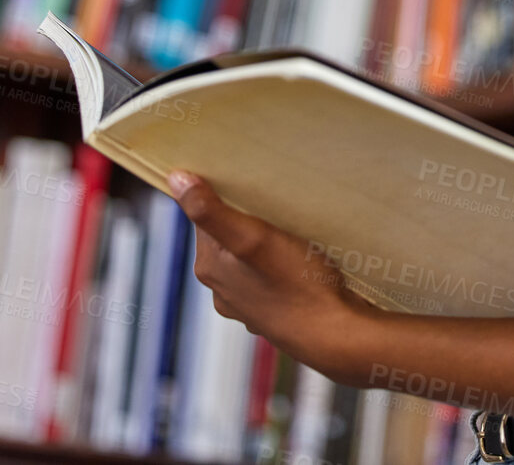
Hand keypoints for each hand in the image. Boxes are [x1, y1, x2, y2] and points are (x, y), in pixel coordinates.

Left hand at [167, 170, 380, 383]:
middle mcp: (222, 288)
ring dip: (265, 240)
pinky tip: (302, 259)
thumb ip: (212, 211)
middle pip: (227, 236)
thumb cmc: (298, 285)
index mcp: (209, 267)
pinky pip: (271, 276)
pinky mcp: (275, 311)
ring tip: (292, 228)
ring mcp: (249, 304)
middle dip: (247, 217)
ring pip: (250, 257)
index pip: (205, 216)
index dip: (224, 194)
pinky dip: (281, 263)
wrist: (337, 335)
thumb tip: (176, 179)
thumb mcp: (253, 238)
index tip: (249, 181)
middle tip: (276, 201)